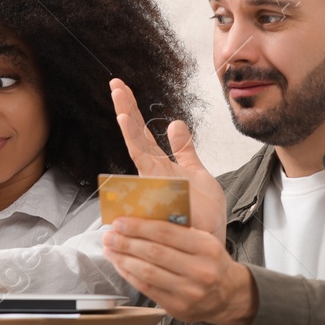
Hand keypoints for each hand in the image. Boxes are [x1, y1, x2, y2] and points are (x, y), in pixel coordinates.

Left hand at [102, 216, 258, 324]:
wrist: (228, 296)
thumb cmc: (212, 263)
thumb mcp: (204, 242)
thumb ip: (179, 231)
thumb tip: (141, 220)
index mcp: (206, 247)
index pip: (166, 232)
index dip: (139, 226)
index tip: (121, 222)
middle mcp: (200, 270)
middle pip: (154, 252)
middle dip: (126, 242)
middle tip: (109, 235)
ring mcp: (188, 291)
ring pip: (147, 272)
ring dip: (123, 259)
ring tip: (110, 250)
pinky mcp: (177, 307)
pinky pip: (147, 288)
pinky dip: (130, 275)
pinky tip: (120, 265)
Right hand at [110, 77, 227, 243]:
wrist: (209, 241)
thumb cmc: (202, 213)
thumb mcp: (197, 173)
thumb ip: (184, 150)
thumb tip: (175, 122)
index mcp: (159, 168)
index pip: (141, 135)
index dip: (131, 111)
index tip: (120, 87)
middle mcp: (152, 176)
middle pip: (135, 138)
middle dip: (126, 110)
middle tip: (116, 84)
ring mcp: (155, 187)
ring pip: (138, 152)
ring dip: (130, 126)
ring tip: (121, 103)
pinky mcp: (163, 198)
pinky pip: (149, 174)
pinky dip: (140, 154)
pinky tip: (134, 134)